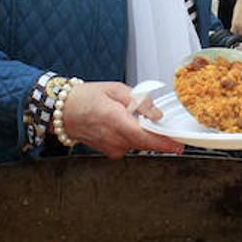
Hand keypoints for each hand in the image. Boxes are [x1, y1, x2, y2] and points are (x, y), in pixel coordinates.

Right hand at [58, 81, 183, 157]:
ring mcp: (111, 147)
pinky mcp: (110, 151)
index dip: (164, 142)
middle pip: (145, 143)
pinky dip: (132, 137)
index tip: (178, 145)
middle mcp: (114, 138)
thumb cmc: (86, 98)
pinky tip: (124, 126)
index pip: (145, 137)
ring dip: (143, 134)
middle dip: (158, 137)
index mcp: (115, 120)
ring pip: (138, 144)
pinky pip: (129, 146)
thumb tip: (157, 114)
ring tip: (132, 119)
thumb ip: (139, 101)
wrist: (64, 111)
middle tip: (164, 128)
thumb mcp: (116, 89)